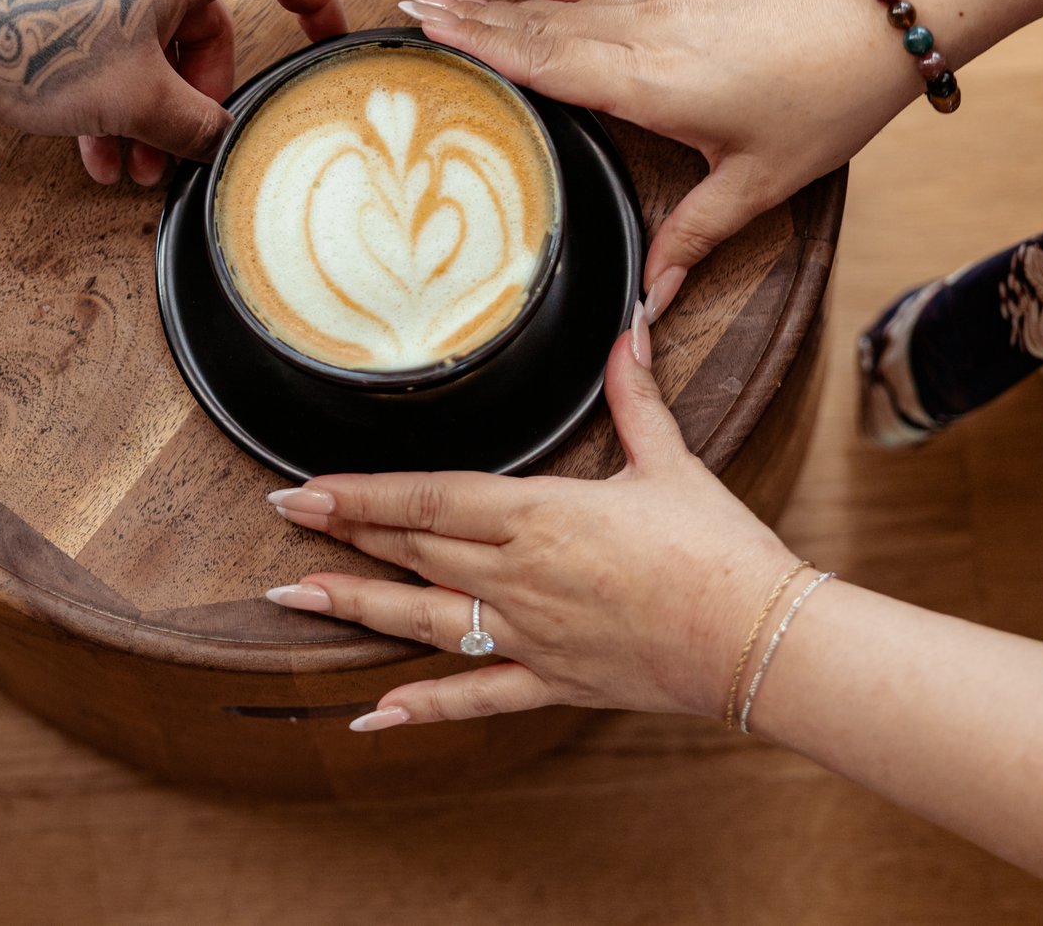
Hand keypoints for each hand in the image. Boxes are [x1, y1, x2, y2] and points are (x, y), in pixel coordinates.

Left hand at [0, 0, 347, 185]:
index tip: (331, 37)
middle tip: (186, 153)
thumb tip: (223, 141)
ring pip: (156, 47)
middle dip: (198, 99)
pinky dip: (115, 99)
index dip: (317, 0)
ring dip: (151, 112)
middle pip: (208, 28)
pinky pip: (115, 47)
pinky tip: (96, 154)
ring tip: (132, 171)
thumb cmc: (37, 41)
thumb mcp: (136, 100)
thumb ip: (195, 124)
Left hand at [264, 327, 798, 727]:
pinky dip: (423, 708)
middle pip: (413, 550)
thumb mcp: (671, 461)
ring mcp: (530, 634)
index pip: (429, 498)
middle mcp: (519, 576)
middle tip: (283, 520)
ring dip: (354, 605)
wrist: (759, 639)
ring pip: (423, 618)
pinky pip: (476, 697)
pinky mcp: (554, 680)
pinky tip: (372, 715)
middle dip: (342, 534)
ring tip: (293, 597)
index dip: (362, 493)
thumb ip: (635, 395)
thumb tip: (629, 327)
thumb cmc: (719, 549)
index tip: (305, 486)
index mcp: (540, 514)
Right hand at [399, 0, 912, 300]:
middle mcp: (643, 34)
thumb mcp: (757, 185)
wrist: (882, 22)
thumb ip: (693, 237)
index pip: (540, 61)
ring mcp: (665, 2)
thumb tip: (648, 303)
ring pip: (567, 1)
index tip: (421, 31)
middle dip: (468, 16)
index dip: (477, 45)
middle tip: (405, 4)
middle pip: (537, 24)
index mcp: (646, 83)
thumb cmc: (825, 101)